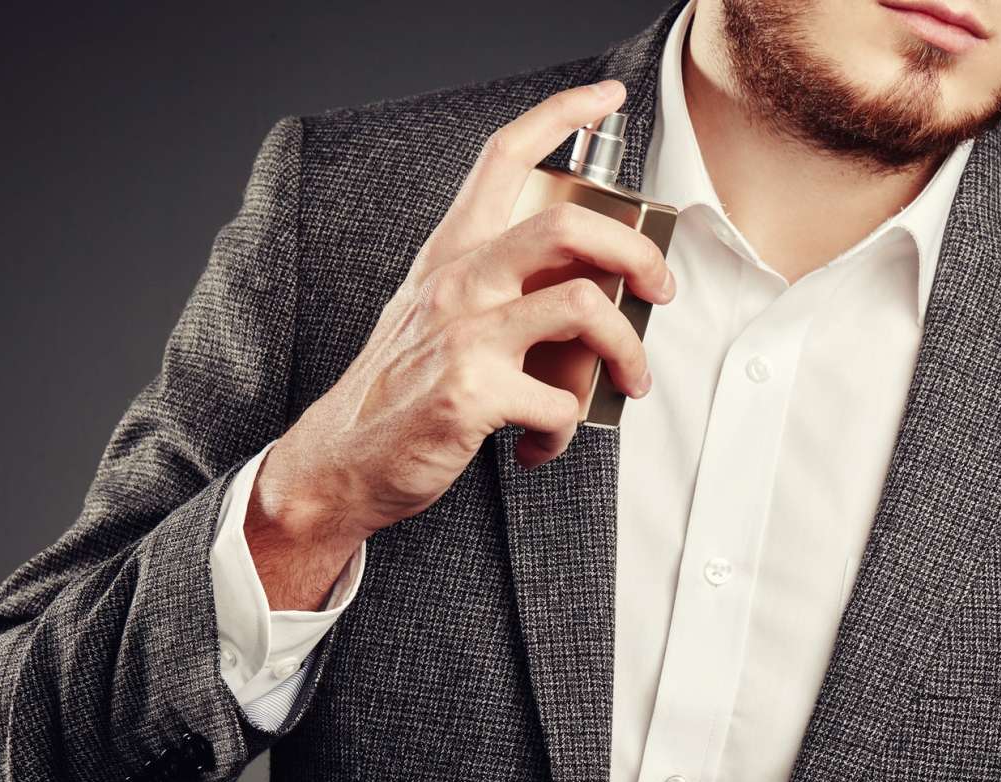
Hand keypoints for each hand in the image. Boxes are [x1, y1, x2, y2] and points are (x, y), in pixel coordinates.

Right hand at [244, 77, 677, 609]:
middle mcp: (456, 284)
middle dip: (639, 255)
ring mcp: (462, 336)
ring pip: (585, 307)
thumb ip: (499, 294)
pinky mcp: (470, 394)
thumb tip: (588, 292)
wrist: (339, 463)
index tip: (607, 99)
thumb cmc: (399, 393)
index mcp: (451, 257)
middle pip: (568, 227)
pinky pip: (560, 403)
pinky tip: (544, 442)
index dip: (561, 115)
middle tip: (661, 291)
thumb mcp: (436, 320)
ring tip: (628, 381)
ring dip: (627, 351)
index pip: (503, 157)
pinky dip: (566, 429)